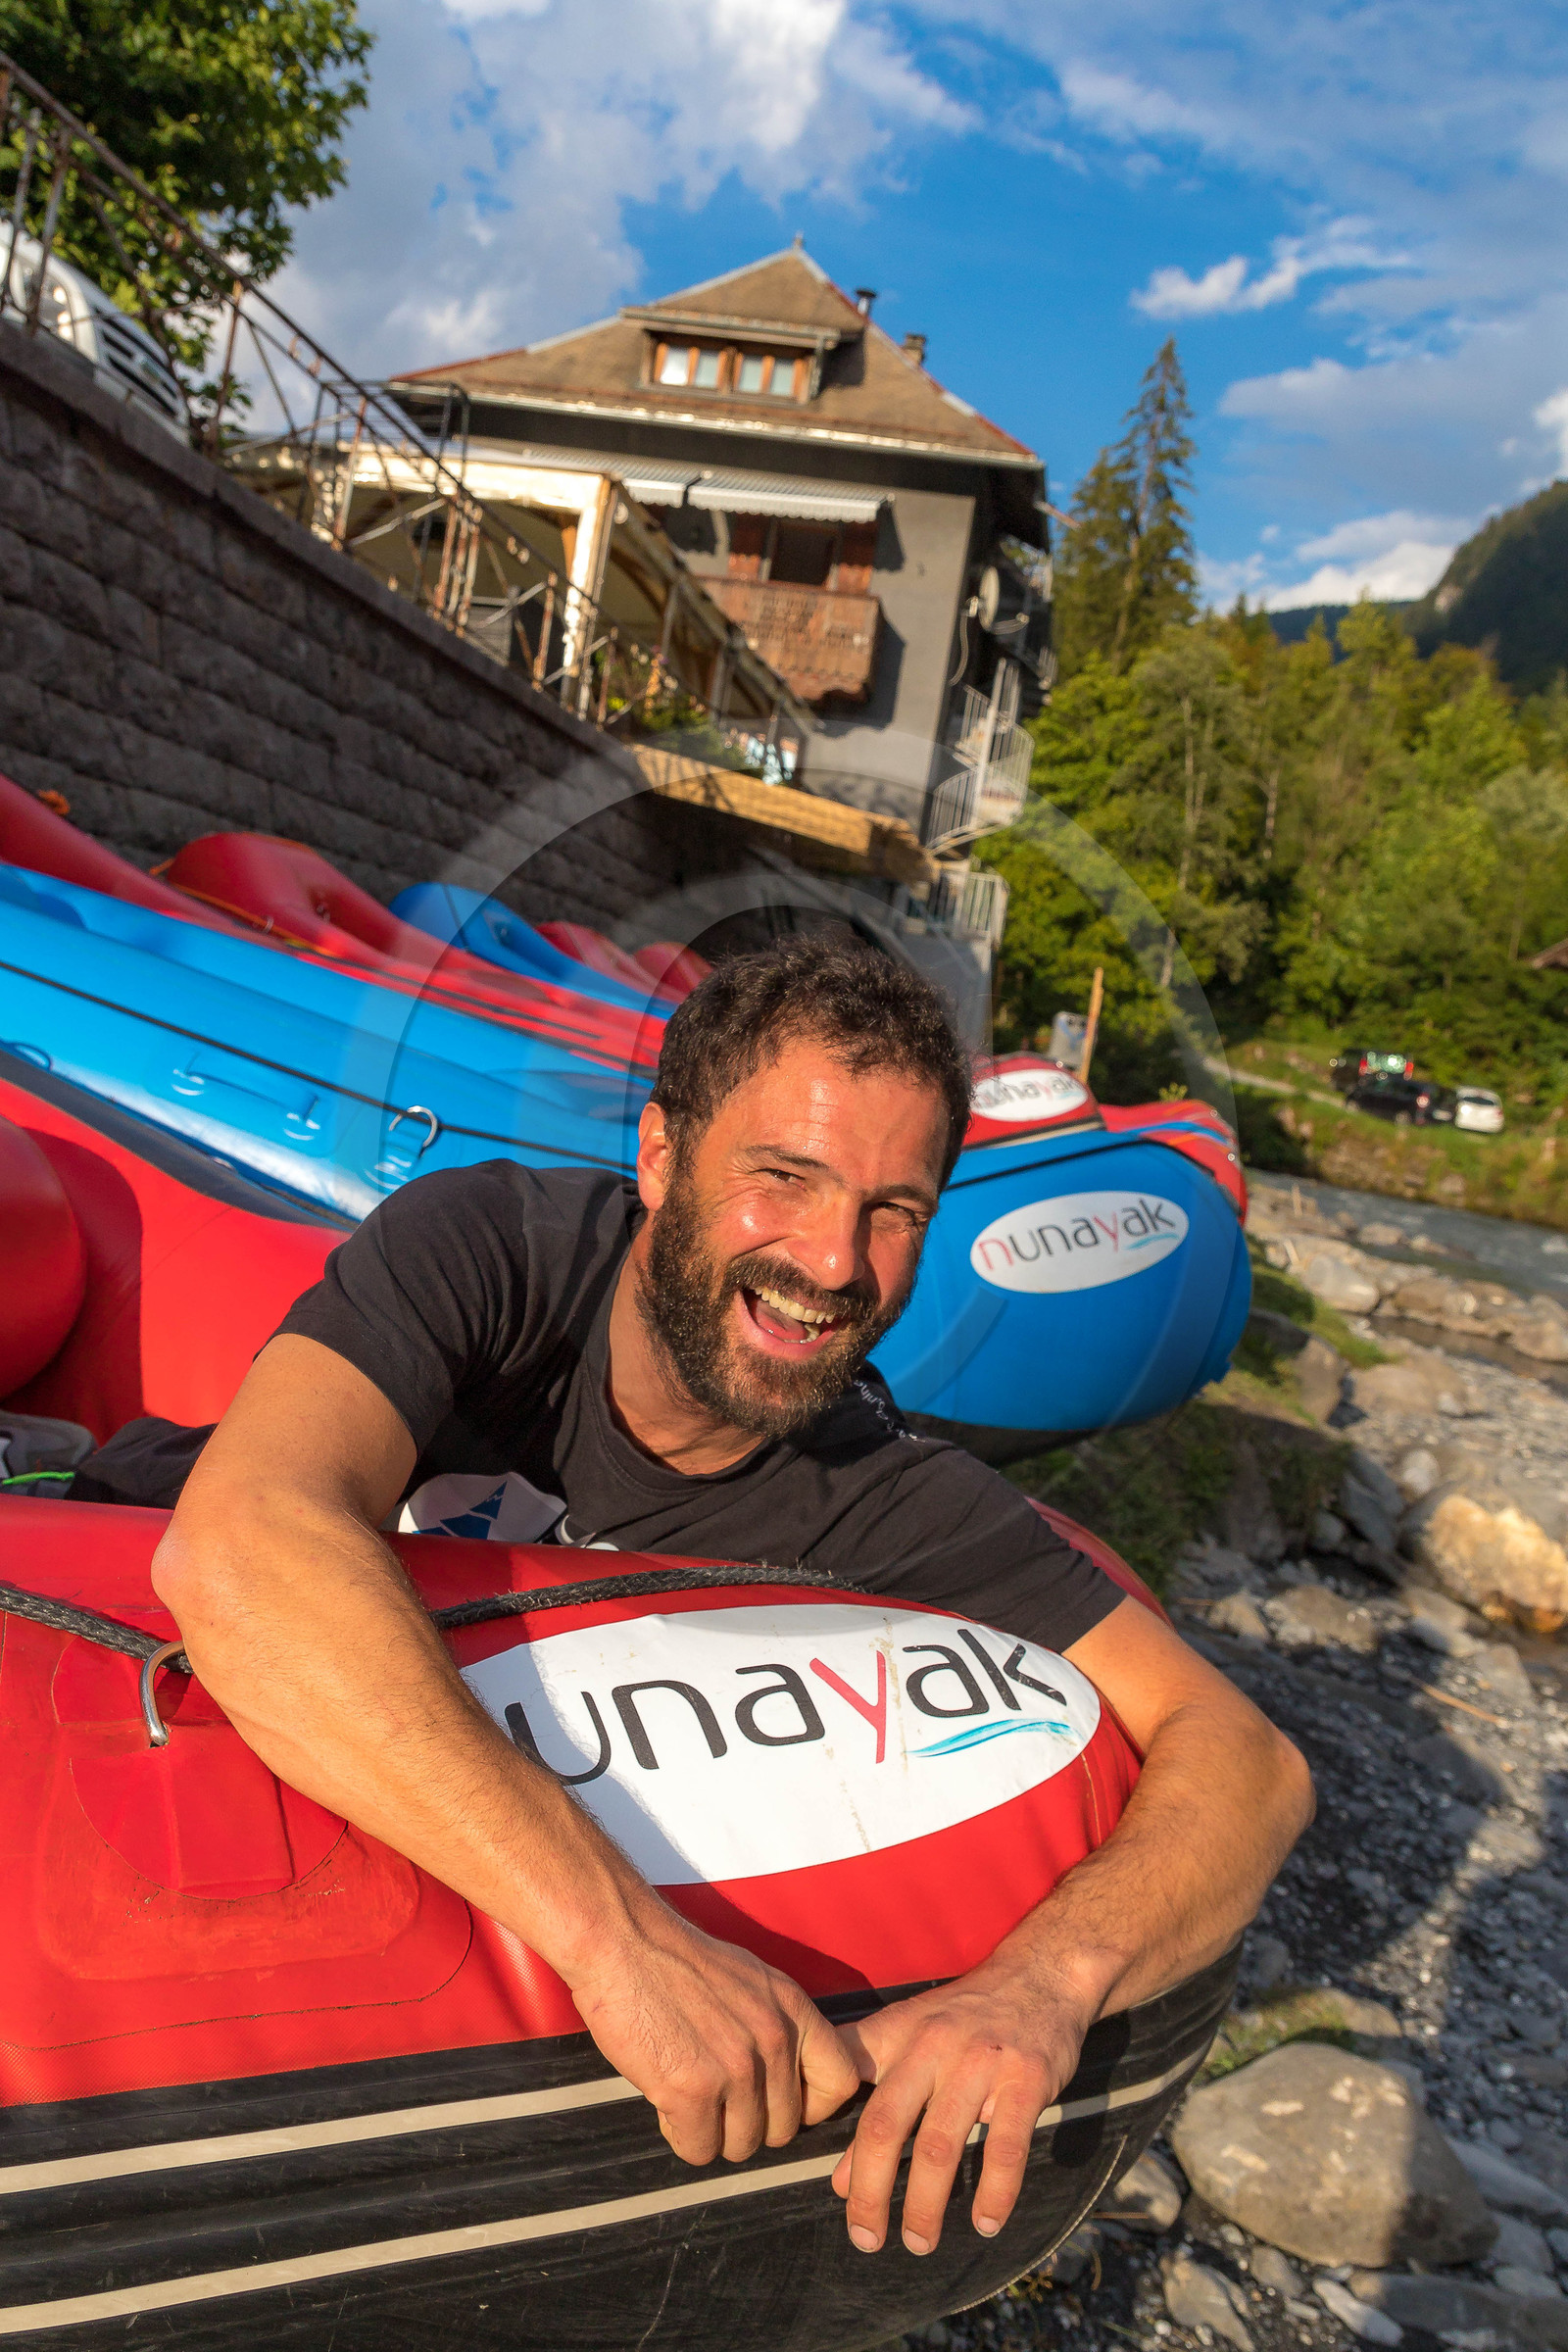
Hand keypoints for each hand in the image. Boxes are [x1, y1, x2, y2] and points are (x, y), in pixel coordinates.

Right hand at [569, 1900, 860, 2165]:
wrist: (623, 1940)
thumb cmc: (675, 1956)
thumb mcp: (750, 1979)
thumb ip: (776, 2025)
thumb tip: (787, 2073)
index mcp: (792, 2009)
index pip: (841, 2083)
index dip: (812, 2105)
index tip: (781, 2102)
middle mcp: (773, 2040)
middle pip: (784, 2129)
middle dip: (749, 2123)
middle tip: (718, 2099)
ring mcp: (735, 2069)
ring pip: (741, 2146)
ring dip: (712, 2131)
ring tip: (689, 2096)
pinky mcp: (691, 2091)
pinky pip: (699, 2150)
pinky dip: (681, 2135)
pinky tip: (667, 2102)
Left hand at [831, 1951, 1096, 2255]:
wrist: (1040, 1974)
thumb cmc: (965, 2016)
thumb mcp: (910, 2036)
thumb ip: (872, 2096)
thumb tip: (842, 2179)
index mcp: (900, 2036)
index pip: (860, 2099)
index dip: (845, 2152)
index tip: (841, 2200)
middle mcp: (933, 2046)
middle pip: (887, 2124)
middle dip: (872, 2190)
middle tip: (867, 2239)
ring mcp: (981, 2061)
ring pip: (941, 2143)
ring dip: (926, 2203)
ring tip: (919, 2242)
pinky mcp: (1027, 2077)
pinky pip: (1006, 2146)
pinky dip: (994, 2191)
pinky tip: (986, 2223)